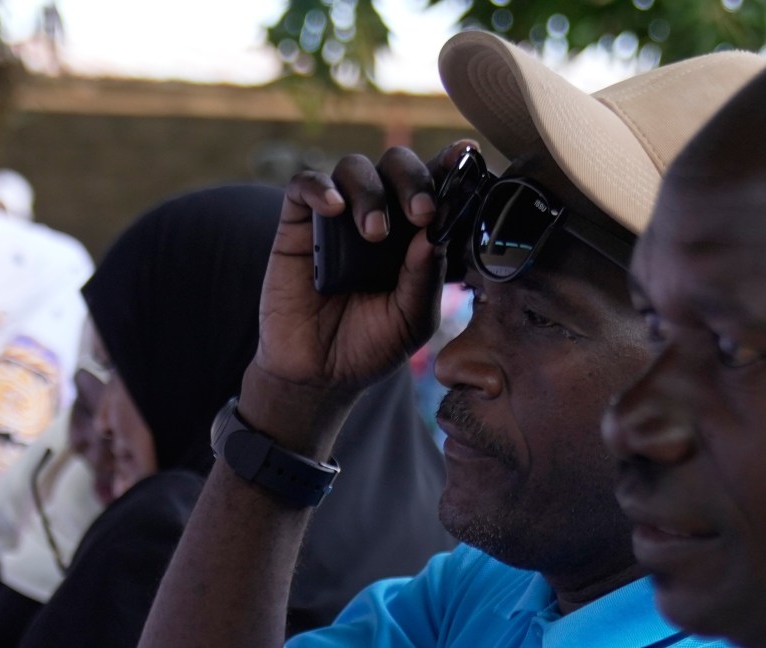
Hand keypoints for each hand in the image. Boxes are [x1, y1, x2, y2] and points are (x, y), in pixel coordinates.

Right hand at [242, 142, 469, 458]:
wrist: (319, 374)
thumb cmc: (371, 345)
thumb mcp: (412, 319)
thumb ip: (425, 276)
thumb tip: (432, 232)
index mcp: (414, 233)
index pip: (435, 187)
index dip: (451, 165)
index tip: (467, 154)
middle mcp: (379, 214)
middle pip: (397, 165)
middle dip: (414, 179)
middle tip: (421, 211)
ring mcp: (337, 217)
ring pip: (354, 168)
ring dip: (370, 192)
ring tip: (374, 233)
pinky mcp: (298, 224)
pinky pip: (305, 185)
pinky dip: (320, 188)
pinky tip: (333, 209)